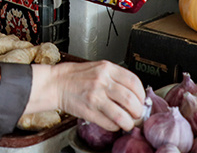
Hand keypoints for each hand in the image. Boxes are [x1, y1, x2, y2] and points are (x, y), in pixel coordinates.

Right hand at [28, 61, 144, 131]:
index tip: (140, 100)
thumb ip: (115, 78)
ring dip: (129, 123)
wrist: (55, 83)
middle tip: (137, 114)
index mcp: (107, 68)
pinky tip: (113, 124)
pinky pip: (109, 123)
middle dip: (138, 111)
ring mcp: (95, 96)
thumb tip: (134, 94)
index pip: (134, 82)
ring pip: (122, 115)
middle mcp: (102, 81)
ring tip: (128, 123)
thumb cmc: (76, 77)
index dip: (141, 94)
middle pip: (131, 100)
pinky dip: (115, 126)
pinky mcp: (88, 111)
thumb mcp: (98, 68)